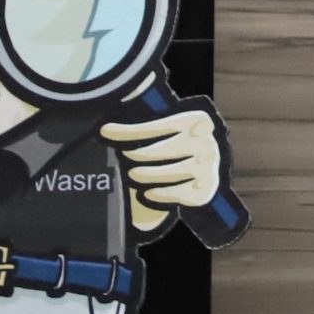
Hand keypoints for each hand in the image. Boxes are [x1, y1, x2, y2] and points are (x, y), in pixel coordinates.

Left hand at [102, 110, 228, 234]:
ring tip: (133, 175)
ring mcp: (209, 166)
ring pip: (178, 171)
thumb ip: (139, 129)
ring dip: (152, 174)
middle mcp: (207, 142)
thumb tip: (105, 130)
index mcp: (196, 120)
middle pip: (173, 147)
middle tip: (125, 156)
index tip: (108, 130)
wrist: (197, 166)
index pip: (164, 124)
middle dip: (144, 153)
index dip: (137, 130)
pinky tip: (148, 193)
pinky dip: (164, 193)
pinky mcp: (206, 188)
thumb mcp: (163, 129)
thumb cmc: (173, 143)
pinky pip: (184, 191)